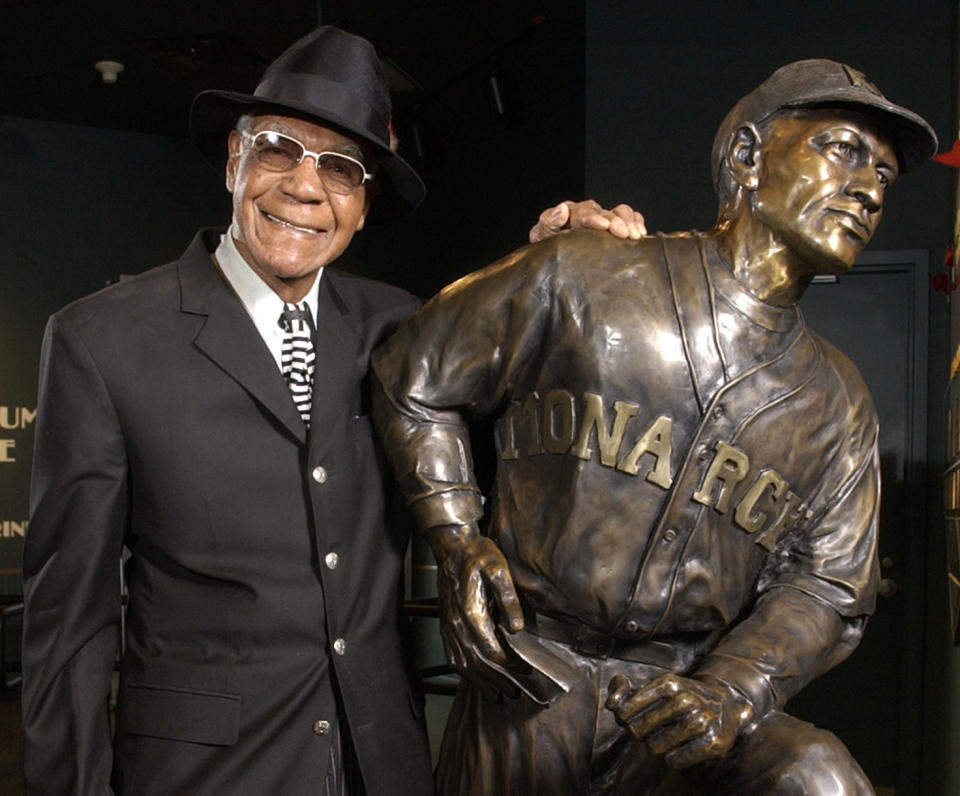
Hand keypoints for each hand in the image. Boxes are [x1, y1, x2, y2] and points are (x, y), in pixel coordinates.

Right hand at [427, 524, 524, 696]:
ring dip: (480, 681)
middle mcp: (456, 624)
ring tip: (497, 694)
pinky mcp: (445, 624)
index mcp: (471, 612)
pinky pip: (451, 655)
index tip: (526, 671)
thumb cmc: (477, 554)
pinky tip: (473, 678)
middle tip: (516, 691)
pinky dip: (463, 672)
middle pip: (477, 663)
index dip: (510, 665)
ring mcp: (448, 626)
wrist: (452, 546)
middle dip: (497, 680)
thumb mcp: (499, 568)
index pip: (492, 650)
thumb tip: (517, 628)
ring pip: (462, 663)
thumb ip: (509, 598)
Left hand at [529, 200, 645, 242]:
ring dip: (629, 221)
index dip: (593, 218)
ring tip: (635, 235)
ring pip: (619, 212)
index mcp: (569, 214)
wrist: (552, 261)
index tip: (603, 225)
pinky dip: (636, 221)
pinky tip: (641, 232)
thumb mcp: (542, 236)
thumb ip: (549, 222)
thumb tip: (562, 209)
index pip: (582, 212)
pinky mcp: (613, 227)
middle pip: (605, 212)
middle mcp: (588, 213)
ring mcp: (602, 219)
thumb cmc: (546, 249)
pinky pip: (629, 217)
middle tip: (624, 233)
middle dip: (616, 221)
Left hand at [606, 672, 754, 767]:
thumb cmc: (681, 695)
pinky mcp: (713, 742)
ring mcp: (701, 720)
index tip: (629, 717)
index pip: (625, 710)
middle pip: (636, 730)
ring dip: (655, 746)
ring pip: (654, 748)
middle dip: (638, 733)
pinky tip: (679, 747)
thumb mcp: (654, 685)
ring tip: (666, 737)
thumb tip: (610, 705)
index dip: (623, 718)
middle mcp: (685, 699)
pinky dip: (672, 758)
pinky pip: (675, 760)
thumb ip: (624, 689)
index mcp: (667, 683)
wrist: (727, 702)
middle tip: (649, 730)